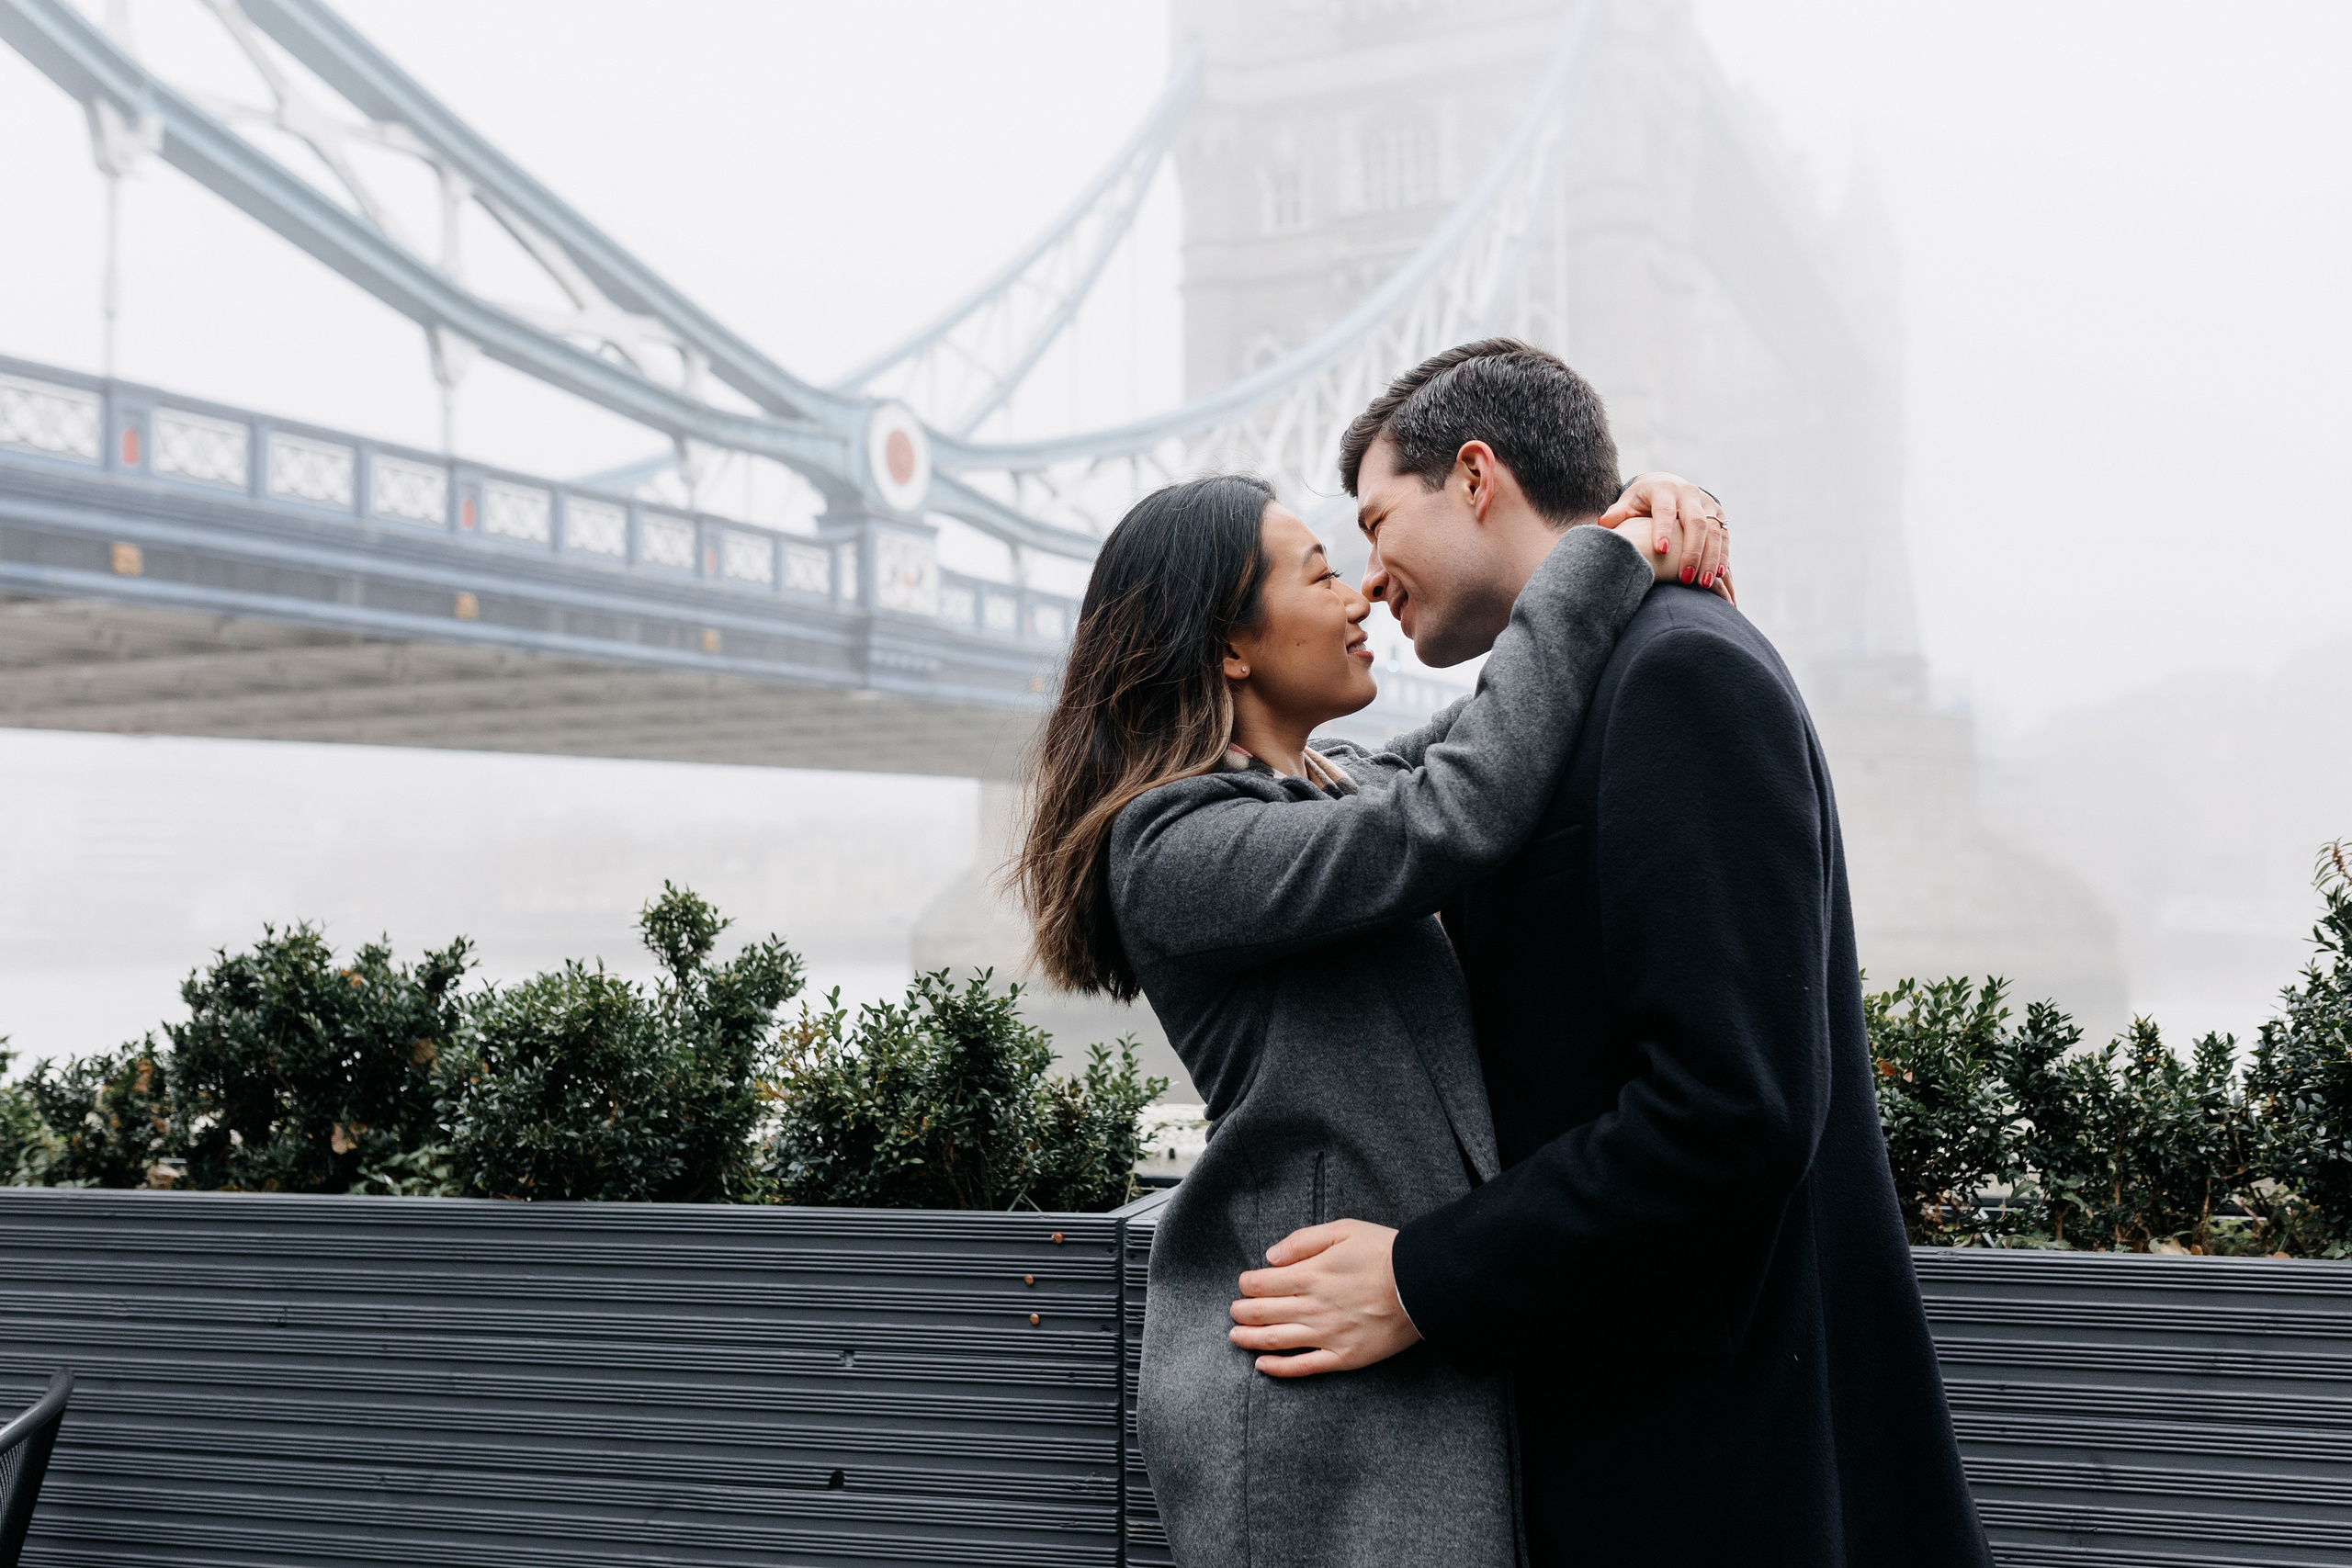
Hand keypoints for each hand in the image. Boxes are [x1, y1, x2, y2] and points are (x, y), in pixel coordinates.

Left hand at [1228, 1218, 1421, 1377]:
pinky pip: (1304, 1366)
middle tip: (1233, 1311)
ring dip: (1250, 1339)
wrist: (1423, 1284)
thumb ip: (1303, 1241)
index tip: (1244, 1284)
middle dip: (1242, 1312)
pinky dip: (1279, 1368)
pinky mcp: (1343, 1357)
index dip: (1247, 1285)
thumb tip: (1271, 1257)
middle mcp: (1313, 1307)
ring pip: (1276, 1341)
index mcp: (1310, 1275)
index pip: (1263, 1284)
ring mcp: (1327, 1335)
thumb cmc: (1384, 1253)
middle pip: (1264, 1313)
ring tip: (1235, 1336)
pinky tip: (1262, 1366)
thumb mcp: (1343, 1230)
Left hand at [1600, 473, 1733, 603]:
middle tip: (1684, 578)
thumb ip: (1618, 513)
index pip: (1666, 510)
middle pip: (1695, 522)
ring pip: (1715, 531)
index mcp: (1664, 489)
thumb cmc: (1642, 500)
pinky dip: (1722, 556)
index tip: (1661, 551)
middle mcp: (1689, 493)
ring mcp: (1707, 503)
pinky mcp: (1719, 515)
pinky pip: (1724, 537)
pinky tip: (1718, 576)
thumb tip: (1604, 523)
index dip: (1664, 529)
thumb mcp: (1629, 502)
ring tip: (1703, 584)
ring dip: (1710, 558)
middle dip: (1691, 551)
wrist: (1668, 485)